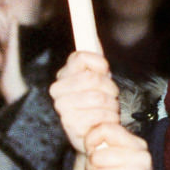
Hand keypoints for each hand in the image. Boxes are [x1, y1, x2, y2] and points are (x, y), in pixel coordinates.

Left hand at [0, 0, 27, 104]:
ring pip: (7, 29)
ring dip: (3, 16)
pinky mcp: (12, 53)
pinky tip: (13, 19)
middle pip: (2, 26)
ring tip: (0, 4)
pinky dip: (12, 28)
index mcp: (5, 48)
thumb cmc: (6, 81)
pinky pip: (12, 38)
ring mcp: (12, 48)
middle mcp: (9, 46)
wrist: (13, 91)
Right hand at [50, 51, 120, 169]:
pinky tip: (105, 122)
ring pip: (98, 97)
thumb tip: (90, 34)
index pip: (80, 57)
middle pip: (93, 78)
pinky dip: (109, 118)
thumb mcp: (99, 77)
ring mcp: (63, 108)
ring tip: (109, 110)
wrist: (95, 135)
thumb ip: (95, 58)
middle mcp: (58, 90)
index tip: (104, 69)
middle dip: (109, 87)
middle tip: (111, 96)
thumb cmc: (98, 104)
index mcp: (64, 74)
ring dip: (111, 105)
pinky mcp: (70, 125)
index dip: (99, 63)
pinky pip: (100, 115)